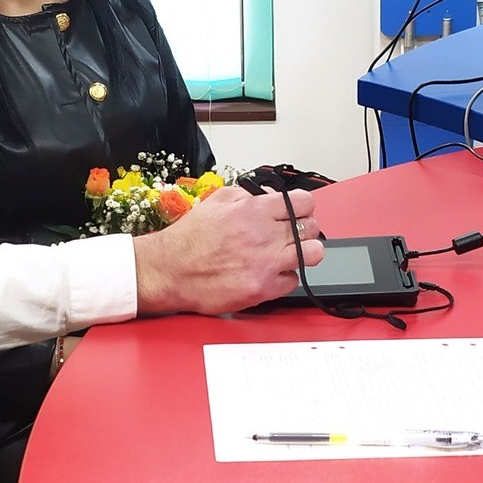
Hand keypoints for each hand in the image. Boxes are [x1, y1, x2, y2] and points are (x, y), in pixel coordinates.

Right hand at [131, 185, 324, 314]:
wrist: (169, 270)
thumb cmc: (189, 239)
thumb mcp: (217, 201)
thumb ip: (247, 195)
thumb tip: (269, 195)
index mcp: (255, 210)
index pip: (304, 202)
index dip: (303, 207)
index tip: (298, 213)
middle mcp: (265, 235)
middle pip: (311, 227)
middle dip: (304, 229)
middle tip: (291, 235)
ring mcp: (266, 263)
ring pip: (313, 253)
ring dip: (304, 252)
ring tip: (288, 254)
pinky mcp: (262, 288)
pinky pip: (292, 281)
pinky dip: (284, 277)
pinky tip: (270, 273)